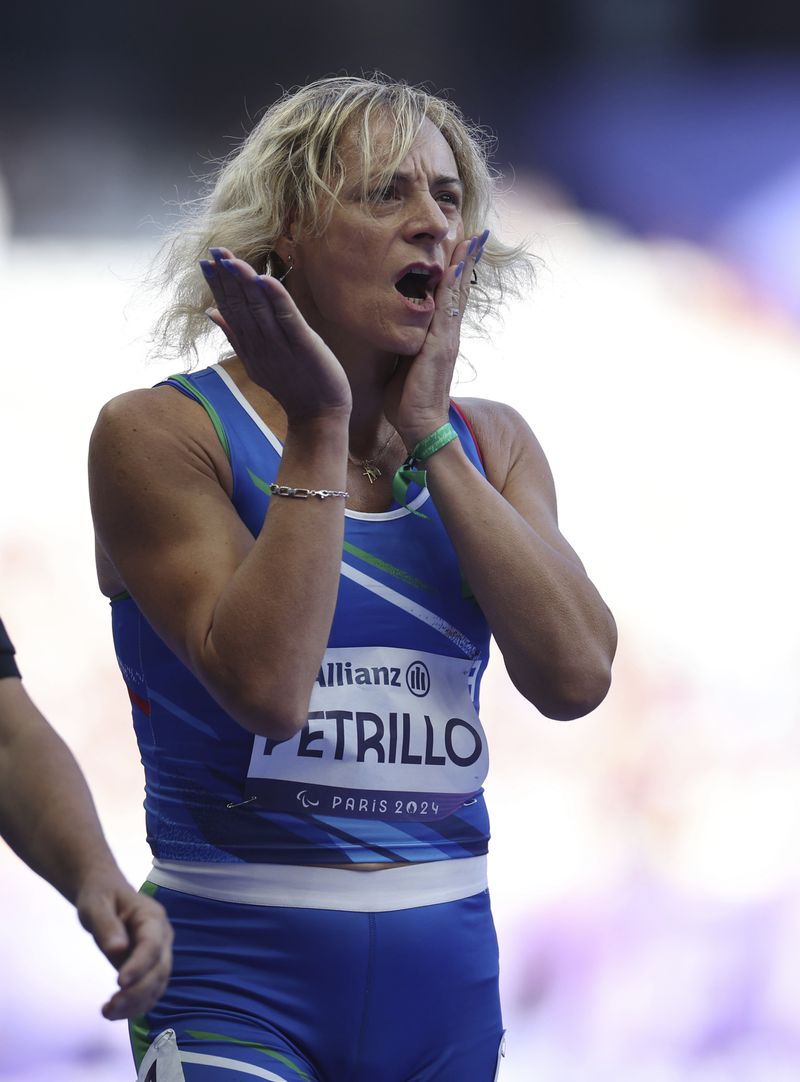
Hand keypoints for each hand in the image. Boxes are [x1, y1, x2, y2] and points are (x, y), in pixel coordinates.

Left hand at [75, 870, 172, 1019]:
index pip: (152, 945)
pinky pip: (150, 991)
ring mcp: (158, 954)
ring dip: (137, 1004)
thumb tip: (117, 950)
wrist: (105, 894)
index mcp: (152, 917)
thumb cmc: (100, 896)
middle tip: (109, 1007)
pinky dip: (136, 1006)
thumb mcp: (95, 906)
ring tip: (108, 1013)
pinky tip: (115, 1012)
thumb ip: (106, 925)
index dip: (140, 965)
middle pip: (160, 969)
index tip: (119, 982)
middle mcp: (162, 937)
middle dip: (137, 992)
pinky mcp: (149, 968)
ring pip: (158, 985)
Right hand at [201, 248, 351, 425]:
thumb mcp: (256, 361)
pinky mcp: (303, 346)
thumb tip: (211, 312)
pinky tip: (264, 279)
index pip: (229, 310)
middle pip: (240, 306)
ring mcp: (280, 346)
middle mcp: (260, 345)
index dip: (218, 285)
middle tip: (215, 251)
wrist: (319, 416)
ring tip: (232, 259)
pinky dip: (276, 298)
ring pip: (258, 309)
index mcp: (249, 346)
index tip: (206, 262)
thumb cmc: (292, 385)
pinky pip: (287, 319)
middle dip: (227, 278)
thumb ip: (234, 335)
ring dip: (245, 282)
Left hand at [384, 230, 487, 450]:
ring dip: (463, 266)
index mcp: (439, 337)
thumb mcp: (403, 363)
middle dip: (466, 260)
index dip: (455, 272)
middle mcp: (448, 334)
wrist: (419, 425)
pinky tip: (452, 269)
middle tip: (477, 233)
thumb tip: (394, 331)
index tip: (461, 247)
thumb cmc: (409, 399)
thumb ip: (404, 344)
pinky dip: (450, 288)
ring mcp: (447, 339)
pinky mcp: (439, 347)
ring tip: (471, 240)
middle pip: (459, 290)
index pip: (449, 298)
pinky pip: (446, 311)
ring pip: (456, 295)